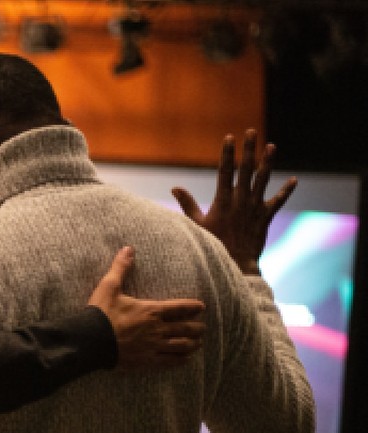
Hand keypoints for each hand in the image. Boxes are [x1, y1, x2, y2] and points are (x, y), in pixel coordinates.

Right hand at [88, 247, 206, 369]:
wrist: (89, 341)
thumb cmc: (100, 314)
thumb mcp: (109, 287)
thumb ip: (121, 268)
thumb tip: (128, 248)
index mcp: (151, 310)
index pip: (179, 308)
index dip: (193, 307)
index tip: (201, 307)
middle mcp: (157, 329)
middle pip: (185, 328)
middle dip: (197, 328)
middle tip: (202, 328)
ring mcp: (153, 346)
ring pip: (181, 346)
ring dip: (192, 344)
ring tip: (197, 343)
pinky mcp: (147, 361)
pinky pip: (170, 361)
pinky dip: (181, 360)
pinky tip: (185, 359)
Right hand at [171, 129, 296, 275]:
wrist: (236, 263)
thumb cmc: (214, 244)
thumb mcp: (197, 224)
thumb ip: (188, 204)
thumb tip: (175, 188)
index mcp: (223, 200)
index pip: (225, 171)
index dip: (228, 153)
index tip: (230, 138)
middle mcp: (241, 199)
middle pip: (246, 169)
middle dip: (249, 149)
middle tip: (252, 132)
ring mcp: (255, 207)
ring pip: (263, 180)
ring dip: (268, 162)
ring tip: (272, 146)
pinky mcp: (266, 216)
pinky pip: (278, 201)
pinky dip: (286, 191)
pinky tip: (293, 180)